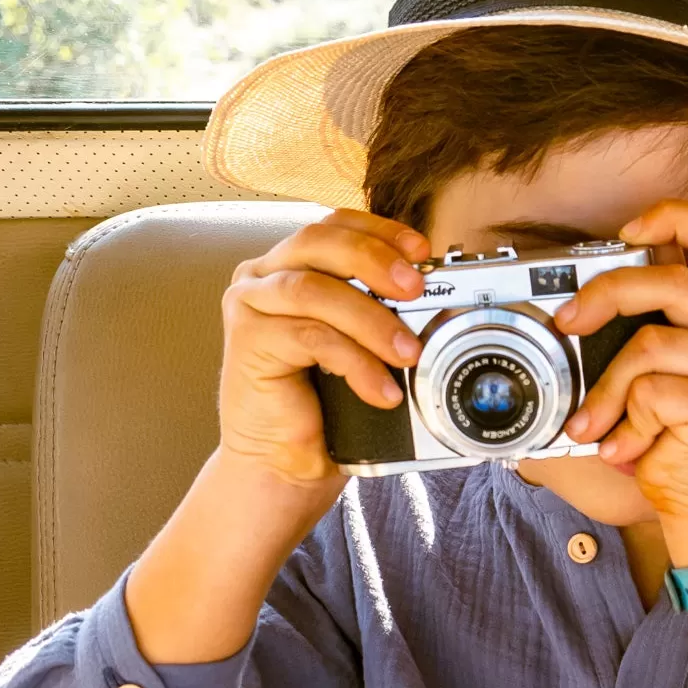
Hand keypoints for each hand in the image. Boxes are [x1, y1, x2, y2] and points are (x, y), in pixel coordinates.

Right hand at [217, 209, 427, 509]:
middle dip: (375, 260)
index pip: (336, 226)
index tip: (421, 249)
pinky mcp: (247, 340)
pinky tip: (381, 390)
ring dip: (371, 319)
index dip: (380, 230)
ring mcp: (251, 305)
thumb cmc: (327, 405)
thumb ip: (382, 312)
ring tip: (408, 353)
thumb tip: (439, 300)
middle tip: (416, 290)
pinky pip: (311, 336)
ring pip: (316, 290)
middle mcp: (265, 276)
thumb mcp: (363, 347)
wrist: (287, 462)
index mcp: (294, 266)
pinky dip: (355, 362)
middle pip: (320, 241)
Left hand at [554, 199, 687, 528]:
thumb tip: (585, 297)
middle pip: (671, 278)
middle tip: (569, 319)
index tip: (627, 233)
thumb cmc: (685, 438)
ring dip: (606, 386)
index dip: (670, 218)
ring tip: (592, 420)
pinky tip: (623, 445)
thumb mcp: (681, 371)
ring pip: (649, 342)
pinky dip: (622, 421)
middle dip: (606, 293)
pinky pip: (648, 391)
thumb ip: (662, 326)